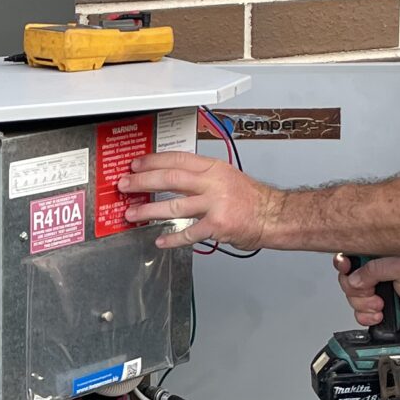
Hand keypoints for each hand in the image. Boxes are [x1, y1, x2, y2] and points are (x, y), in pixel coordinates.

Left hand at [123, 153, 278, 250]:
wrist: (274, 215)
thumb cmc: (252, 198)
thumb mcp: (226, 176)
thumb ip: (202, 176)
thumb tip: (173, 177)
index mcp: (213, 168)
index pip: (177, 159)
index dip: (153, 161)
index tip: (136, 164)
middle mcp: (213, 183)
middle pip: (170, 179)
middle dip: (143, 181)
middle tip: (125, 185)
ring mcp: (214, 204)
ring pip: (174, 206)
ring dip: (149, 210)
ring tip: (133, 214)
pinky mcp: (217, 225)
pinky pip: (189, 233)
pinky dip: (172, 238)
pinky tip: (160, 240)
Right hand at [336, 252, 399, 328]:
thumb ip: (376, 269)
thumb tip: (354, 278)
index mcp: (379, 256)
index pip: (350, 256)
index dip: (344, 264)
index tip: (346, 268)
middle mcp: (374, 272)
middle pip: (347, 281)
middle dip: (357, 290)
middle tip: (373, 291)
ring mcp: (375, 290)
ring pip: (352, 299)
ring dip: (365, 305)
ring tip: (382, 304)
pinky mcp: (377, 308)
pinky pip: (360, 315)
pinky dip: (367, 317)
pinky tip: (381, 313)